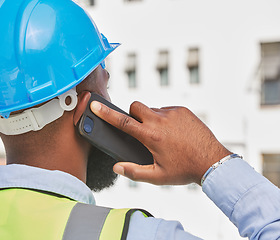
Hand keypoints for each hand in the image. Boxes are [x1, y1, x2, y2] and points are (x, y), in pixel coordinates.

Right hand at [90, 101, 231, 184]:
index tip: (95, 105)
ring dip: (150, 118)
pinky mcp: (183, 110)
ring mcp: (172, 113)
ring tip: (161, 135)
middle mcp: (160, 121)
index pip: (123, 122)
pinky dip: (164, 118)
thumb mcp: (157, 177)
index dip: (106, 113)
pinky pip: (166, 109)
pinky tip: (173, 132)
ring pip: (151, 109)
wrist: (212, 162)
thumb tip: (117, 167)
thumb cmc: (185, 170)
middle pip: (135, 107)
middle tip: (140, 130)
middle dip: (132, 115)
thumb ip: (134, 172)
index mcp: (151, 136)